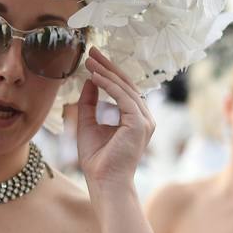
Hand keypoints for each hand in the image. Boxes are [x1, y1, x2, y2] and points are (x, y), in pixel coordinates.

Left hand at [76, 48, 154, 190]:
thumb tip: (90, 81)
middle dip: (108, 66)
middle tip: (92, 51)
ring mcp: (145, 120)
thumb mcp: (87, 124)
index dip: (109, 72)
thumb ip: (89, 104)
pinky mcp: (139, 124)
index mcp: (135, 117)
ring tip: (89, 60)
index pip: (123, 89)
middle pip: (127, 84)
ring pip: (125, 89)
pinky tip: (94, 76)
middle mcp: (144, 117)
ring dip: (106, 73)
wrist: (104, 181)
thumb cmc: (97, 158)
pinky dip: (108, 85)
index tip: (93, 58)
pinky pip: (123, 98)